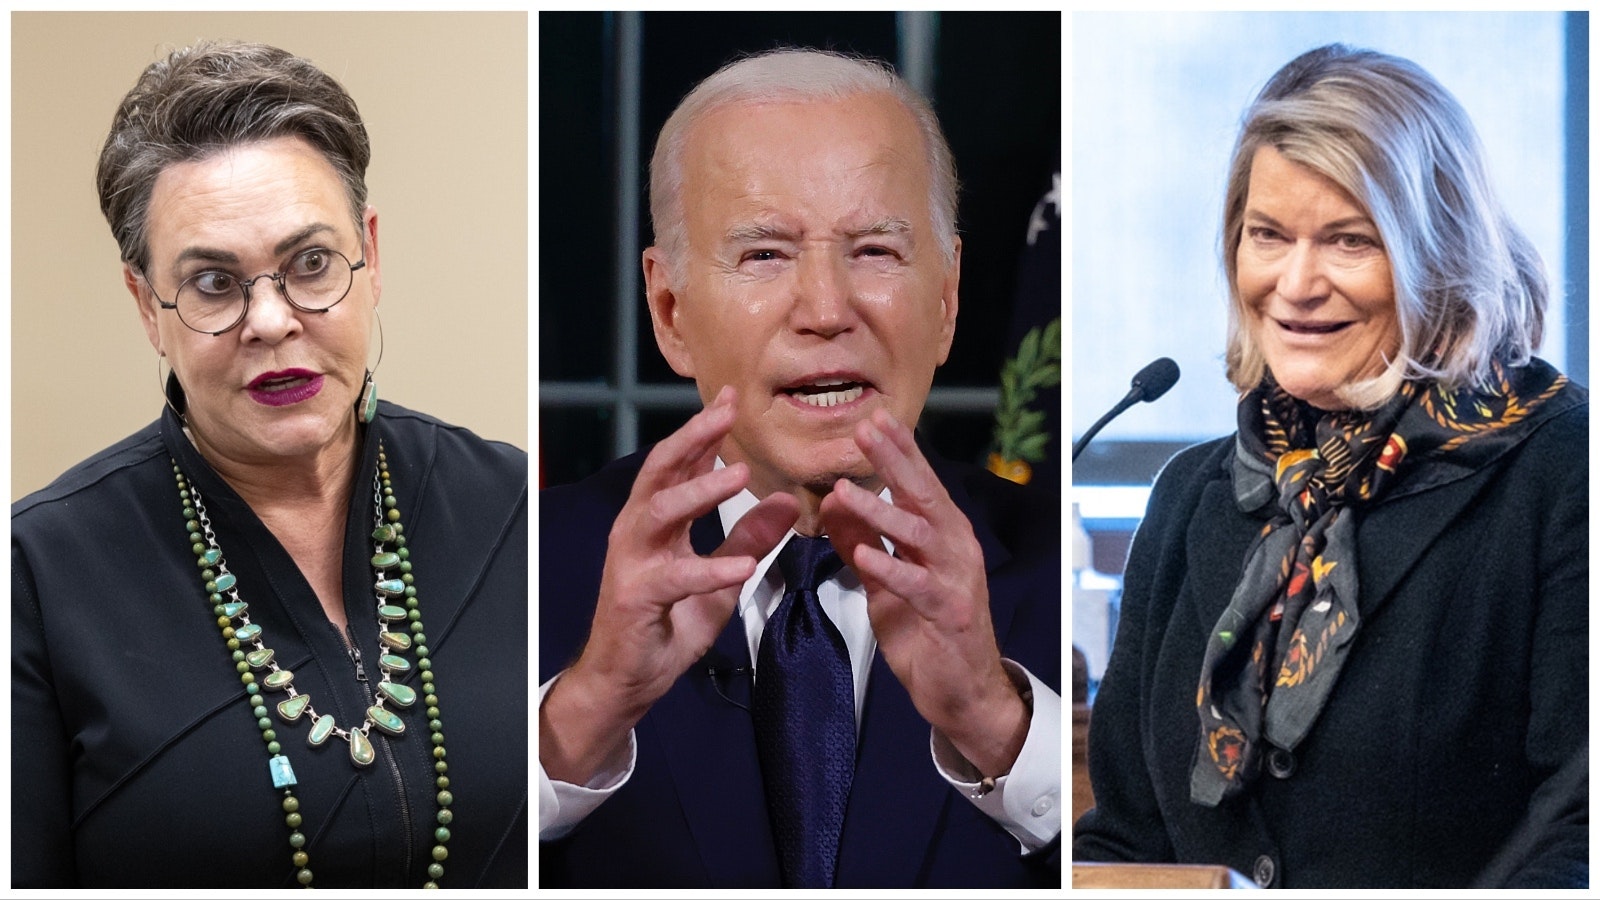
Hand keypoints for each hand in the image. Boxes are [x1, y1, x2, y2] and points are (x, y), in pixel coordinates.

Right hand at [541, 387, 798, 783]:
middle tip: (727, 412)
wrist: (628, 679)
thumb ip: (749, 539)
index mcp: (657, 521)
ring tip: (739, 475)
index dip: (705, 431)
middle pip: (662, 471)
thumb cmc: (667, 623)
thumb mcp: (721, 577)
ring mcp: (632, 562)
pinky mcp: (636, 597)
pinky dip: (710, 570)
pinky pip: (677, 579)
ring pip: (661, 512)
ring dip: (700, 491)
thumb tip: (786, 500)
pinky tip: (742, 568)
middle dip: (694, 438)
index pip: (680, 464)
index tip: (733, 399)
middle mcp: (638, 531)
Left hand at [820, 409, 1028, 776]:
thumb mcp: (885, 583)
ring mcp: (956, 579)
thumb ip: (863, 543)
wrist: (963, 692)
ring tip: (844, 491)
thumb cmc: (927, 633)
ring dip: (880, 512)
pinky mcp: (949, 613)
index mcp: (942, 536)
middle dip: (893, 462)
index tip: (873, 419)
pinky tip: (865, 558)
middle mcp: (954, 548)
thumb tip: (832, 503)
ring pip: (918, 535)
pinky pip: (917, 586)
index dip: (898, 451)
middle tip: (865, 430)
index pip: (919, 484)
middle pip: (922, 496)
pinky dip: (891, 570)